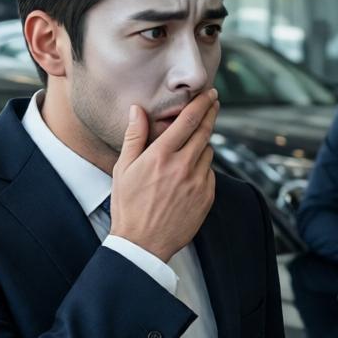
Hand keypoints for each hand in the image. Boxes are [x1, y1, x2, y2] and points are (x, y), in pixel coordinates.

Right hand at [109, 89, 218, 261]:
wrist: (143, 243)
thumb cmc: (129, 206)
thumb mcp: (124, 169)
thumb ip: (134, 136)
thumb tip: (138, 109)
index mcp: (161, 156)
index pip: (188, 121)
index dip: (202, 103)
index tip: (210, 94)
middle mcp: (183, 167)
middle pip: (205, 131)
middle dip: (211, 114)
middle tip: (214, 103)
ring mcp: (198, 183)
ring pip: (208, 152)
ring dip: (202, 145)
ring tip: (189, 149)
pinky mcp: (207, 197)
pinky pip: (210, 173)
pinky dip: (203, 168)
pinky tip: (189, 174)